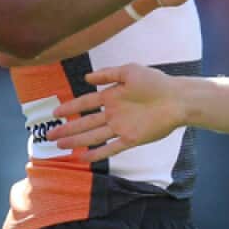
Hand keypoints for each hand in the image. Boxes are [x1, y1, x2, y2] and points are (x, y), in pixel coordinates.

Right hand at [46, 65, 185, 161]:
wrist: (177, 98)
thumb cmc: (156, 81)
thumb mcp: (130, 71)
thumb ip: (108, 74)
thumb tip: (86, 78)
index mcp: (111, 96)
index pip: (85, 102)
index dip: (70, 107)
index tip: (55, 112)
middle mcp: (113, 113)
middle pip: (85, 122)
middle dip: (67, 129)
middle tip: (50, 135)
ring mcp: (121, 127)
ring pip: (94, 136)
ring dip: (77, 141)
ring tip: (60, 146)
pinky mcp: (132, 138)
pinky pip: (112, 148)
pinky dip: (98, 153)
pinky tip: (84, 157)